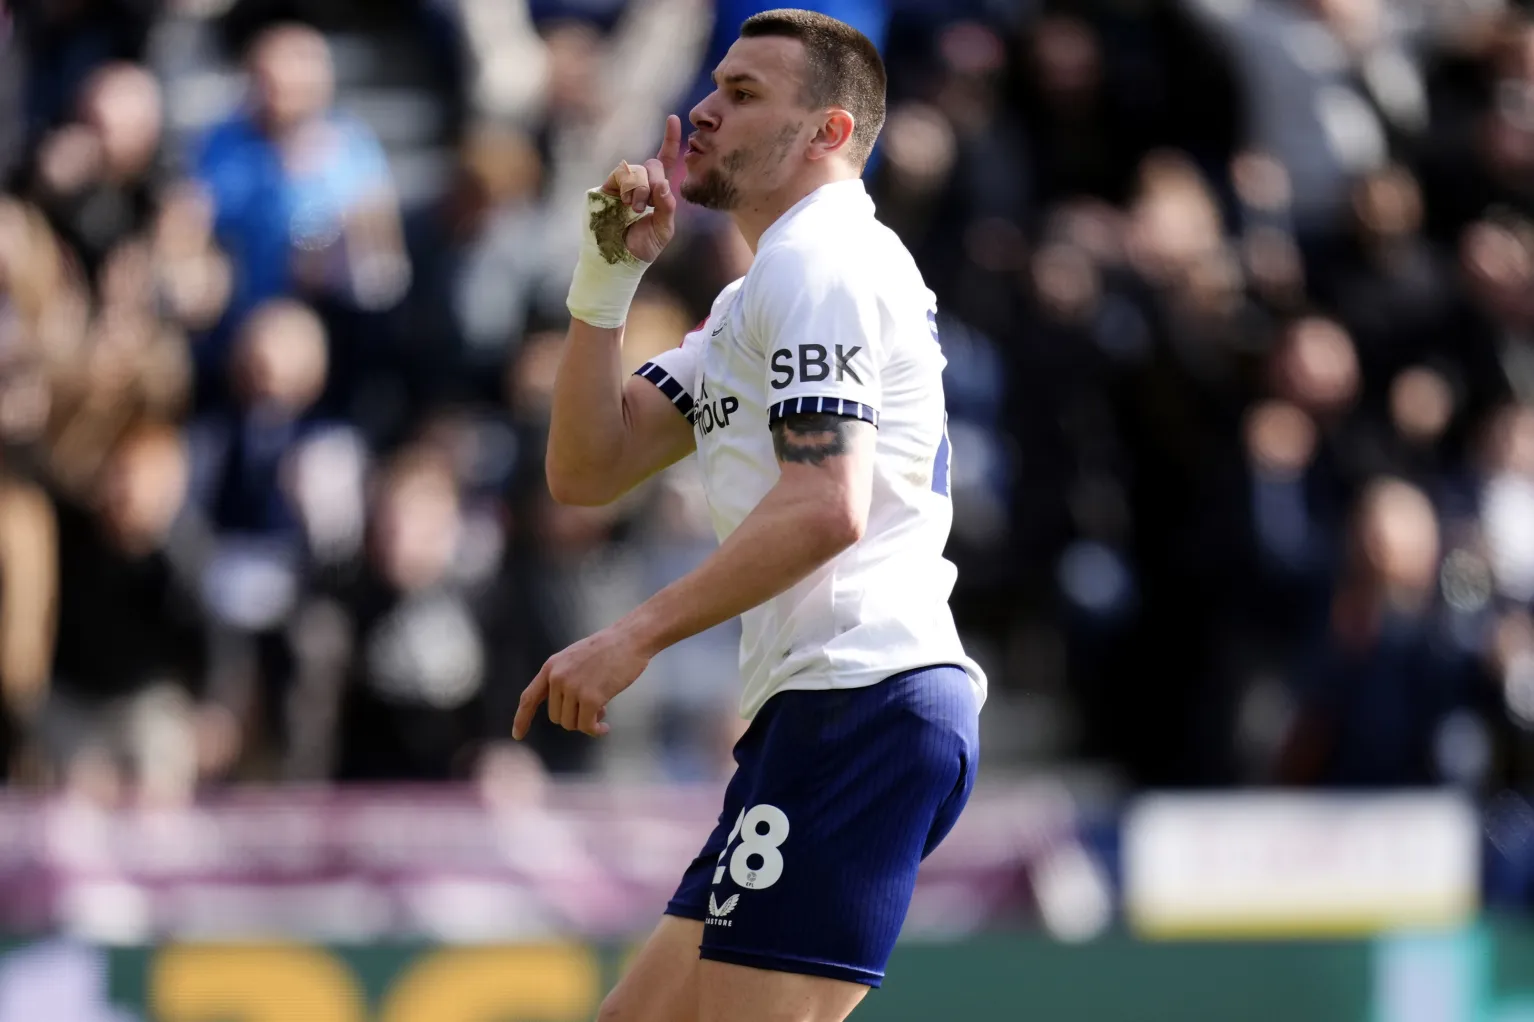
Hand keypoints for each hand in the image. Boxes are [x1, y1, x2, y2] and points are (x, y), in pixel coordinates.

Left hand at [512, 625, 652, 738]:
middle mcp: (557, 677)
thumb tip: (565, 713)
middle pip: (556, 717)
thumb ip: (565, 679)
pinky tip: (605, 728)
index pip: (529, 697)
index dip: (522, 718)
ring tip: (603, 710)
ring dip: (587, 723)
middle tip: (596, 708)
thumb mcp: (577, 659)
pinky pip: (586, 726)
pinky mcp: (590, 698)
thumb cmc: (609, 649)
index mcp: (551, 667)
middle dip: (574, 717)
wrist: (630, 639)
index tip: (517, 735)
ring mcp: (573, 687)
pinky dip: (595, 731)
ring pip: (571, 724)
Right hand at [600, 114, 682, 263]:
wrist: (617, 261)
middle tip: (649, 203)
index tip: (672, 119)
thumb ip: (667, 209)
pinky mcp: (605, 190)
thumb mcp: (663, 230)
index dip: (669, 140)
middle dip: (654, 181)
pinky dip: (626, 188)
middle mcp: (639, 184)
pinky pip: (618, 176)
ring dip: (639, 189)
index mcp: (656, 191)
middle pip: (651, 164)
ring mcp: (621, 186)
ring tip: (635, 209)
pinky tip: (625, 204)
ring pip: (635, 170)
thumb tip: (665, 187)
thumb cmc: (643, 247)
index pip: (665, 161)